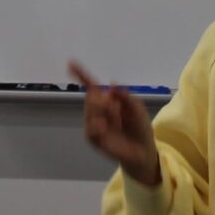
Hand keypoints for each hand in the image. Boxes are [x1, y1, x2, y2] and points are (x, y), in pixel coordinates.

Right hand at [70, 61, 160, 186]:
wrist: (143, 151)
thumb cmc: (140, 128)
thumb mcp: (137, 109)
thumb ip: (125, 97)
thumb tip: (111, 84)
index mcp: (107, 101)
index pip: (91, 86)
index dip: (81, 75)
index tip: (71, 63)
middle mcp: (97, 111)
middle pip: (92, 97)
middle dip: (104, 101)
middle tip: (118, 110)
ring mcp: (93, 125)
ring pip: (90, 112)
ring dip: (103, 113)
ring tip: (117, 121)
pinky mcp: (93, 139)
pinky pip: (90, 130)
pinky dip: (96, 126)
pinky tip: (104, 127)